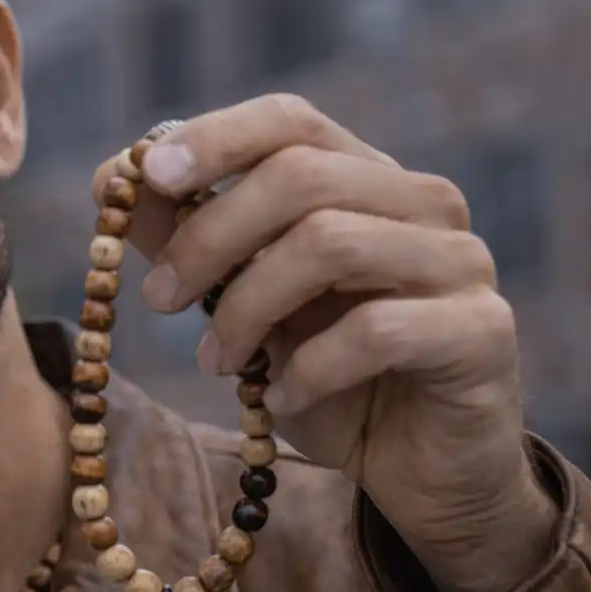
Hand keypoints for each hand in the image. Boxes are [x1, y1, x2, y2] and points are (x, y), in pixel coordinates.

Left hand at [93, 94, 554, 591]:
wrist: (416, 470)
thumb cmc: (326, 378)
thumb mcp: (244, 306)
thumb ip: (190, 240)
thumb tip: (111, 179)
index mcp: (364, 180)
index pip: (290, 121)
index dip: (215, 139)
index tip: (148, 177)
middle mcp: (422, 204)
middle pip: (300, 177)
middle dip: (209, 237)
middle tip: (158, 298)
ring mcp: (460, 262)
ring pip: (329, 244)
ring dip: (246, 308)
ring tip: (214, 363)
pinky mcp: (479, 331)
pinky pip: (374, 331)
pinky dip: (306, 370)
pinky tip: (279, 401)